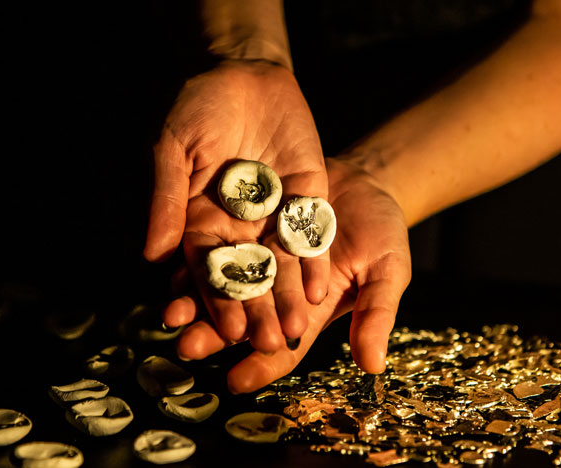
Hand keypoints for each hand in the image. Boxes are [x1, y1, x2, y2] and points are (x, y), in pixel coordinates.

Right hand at [145, 60, 327, 352]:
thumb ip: (165, 199)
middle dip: (256, 311)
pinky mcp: (306, 198)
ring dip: (287, 297)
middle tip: (267, 345)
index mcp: (199, 221)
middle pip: (247, 276)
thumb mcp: (173, 148)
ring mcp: (274, 215)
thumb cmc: (197, 107)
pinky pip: (310, 235)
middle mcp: (237, 227)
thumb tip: (151, 256)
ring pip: (281, 264)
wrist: (243, 72)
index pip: (205, 270)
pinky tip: (321, 289)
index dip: (214, 301)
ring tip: (296, 331)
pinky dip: (314, 260)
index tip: (223, 331)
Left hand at [164, 157, 411, 392]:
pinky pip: (219, 242)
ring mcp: (261, 258)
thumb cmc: (384, 231)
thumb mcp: (387, 272)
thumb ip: (376, 314)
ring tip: (172, 312)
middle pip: (242, 320)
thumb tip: (372, 367)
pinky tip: (174, 263)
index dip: (261, 365)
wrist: (368, 180)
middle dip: (214, 335)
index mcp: (310, 310)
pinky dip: (198, 256)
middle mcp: (278, 291)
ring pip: (223, 286)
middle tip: (188, 345)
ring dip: (196, 300)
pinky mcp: (248, 225)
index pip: (283, 347)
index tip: (235, 381)